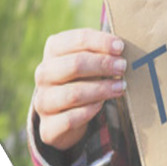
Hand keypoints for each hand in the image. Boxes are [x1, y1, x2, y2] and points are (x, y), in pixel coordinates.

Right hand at [32, 28, 127, 150]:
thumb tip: (123, 48)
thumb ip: (102, 52)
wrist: (63, 114)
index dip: (101, 42)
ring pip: (74, 93)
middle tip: (123, 67)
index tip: (120, 47)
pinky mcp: (48, 125)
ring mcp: (43, 100)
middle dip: (103, 65)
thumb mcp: (89, 61)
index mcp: (53, 50)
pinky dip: (90, 111)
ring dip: (102, 90)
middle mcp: (44, 73)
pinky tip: (101, 105)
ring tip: (120, 87)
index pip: (76, 40)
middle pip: (75, 64)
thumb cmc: (82, 78)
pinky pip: (70, 119)